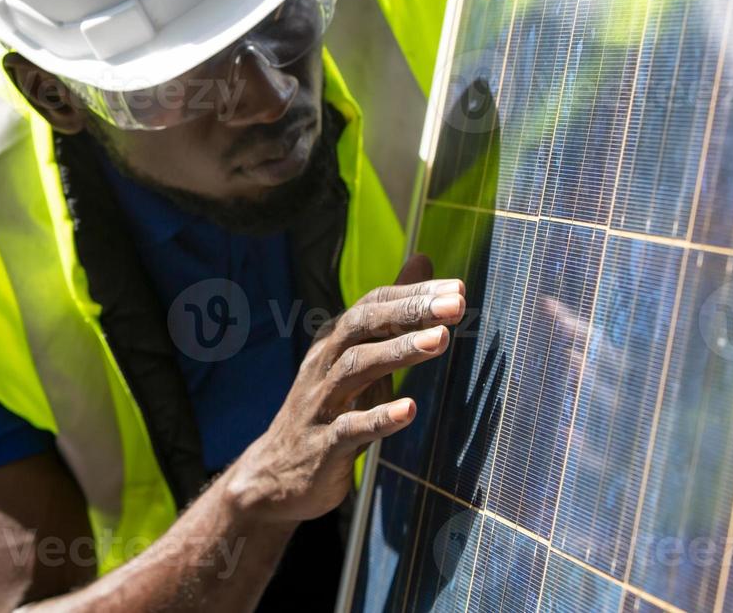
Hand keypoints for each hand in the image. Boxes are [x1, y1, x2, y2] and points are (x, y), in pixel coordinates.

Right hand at [225, 254, 465, 523]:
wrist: (276, 476)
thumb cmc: (327, 408)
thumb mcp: (358, 355)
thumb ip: (391, 312)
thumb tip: (422, 258)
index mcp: (334, 339)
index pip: (374, 303)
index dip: (413, 294)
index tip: (457, 290)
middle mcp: (324, 363)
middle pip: (364, 325)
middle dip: (410, 311)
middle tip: (455, 306)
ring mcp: (320, 403)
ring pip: (357, 368)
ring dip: (398, 352)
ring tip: (439, 341)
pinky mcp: (322, 446)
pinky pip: (350, 427)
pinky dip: (379, 417)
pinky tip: (410, 410)